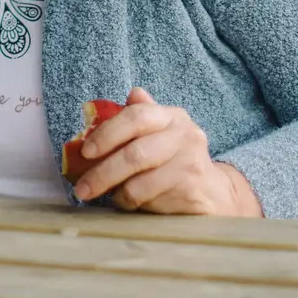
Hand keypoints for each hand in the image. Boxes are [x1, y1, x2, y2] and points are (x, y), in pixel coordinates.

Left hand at [71, 88, 261, 216]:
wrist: (214, 192)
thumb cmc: (176, 160)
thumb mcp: (161, 133)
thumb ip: (142, 117)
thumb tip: (132, 93)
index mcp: (171, 116)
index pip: (136, 116)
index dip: (107, 133)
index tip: (85, 152)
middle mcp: (184, 136)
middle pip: (135, 154)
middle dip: (102, 173)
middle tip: (82, 189)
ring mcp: (191, 164)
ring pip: (140, 182)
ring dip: (116, 192)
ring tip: (109, 196)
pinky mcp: (193, 191)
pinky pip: (151, 201)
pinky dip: (132, 204)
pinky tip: (129, 203)